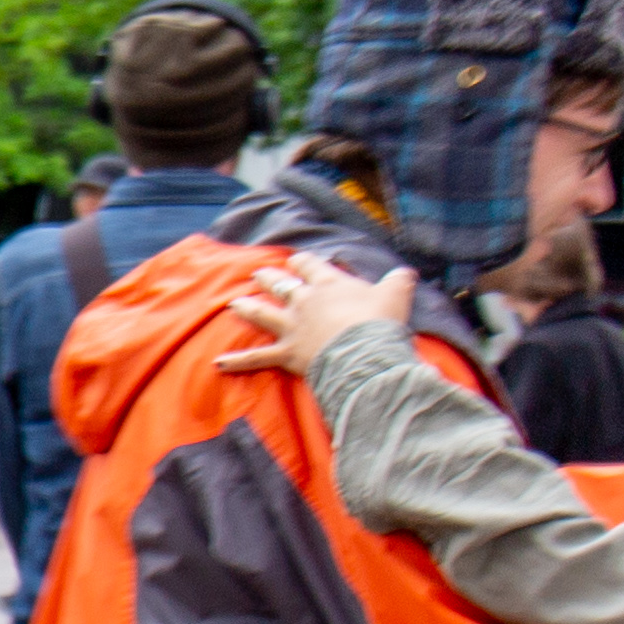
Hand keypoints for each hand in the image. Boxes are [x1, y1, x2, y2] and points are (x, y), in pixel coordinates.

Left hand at [216, 258, 413, 376]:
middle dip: (270, 278)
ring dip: (248, 308)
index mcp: (328, 283)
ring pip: (263, 314)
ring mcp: (291, 327)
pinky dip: (237, 362)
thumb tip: (405, 273)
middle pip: (282, 285)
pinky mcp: (286, 353)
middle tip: (258, 273)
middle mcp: (304, 302)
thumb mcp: (396, 293)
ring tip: (234, 302)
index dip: (303, 262)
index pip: (310, 266)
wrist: (365, 352)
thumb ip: (398, 280)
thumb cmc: (381, 321)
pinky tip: (218, 363)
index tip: (297, 260)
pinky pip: (256, 358)